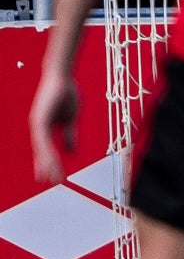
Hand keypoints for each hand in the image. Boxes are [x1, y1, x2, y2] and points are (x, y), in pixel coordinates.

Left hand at [29, 69, 78, 184]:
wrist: (62, 76)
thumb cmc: (66, 93)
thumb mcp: (71, 118)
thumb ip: (70, 135)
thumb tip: (71, 152)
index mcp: (45, 126)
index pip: (45, 148)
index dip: (47, 162)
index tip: (49, 176)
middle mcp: (38, 127)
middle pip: (41, 152)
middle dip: (46, 167)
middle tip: (50, 182)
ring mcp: (37, 124)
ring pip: (41, 149)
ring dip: (48, 165)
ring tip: (53, 177)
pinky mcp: (39, 120)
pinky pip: (43, 141)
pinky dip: (48, 153)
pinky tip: (52, 162)